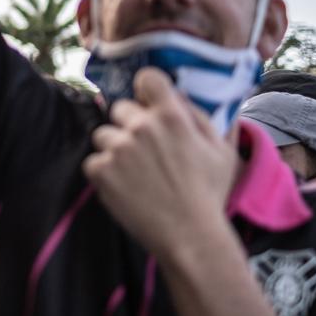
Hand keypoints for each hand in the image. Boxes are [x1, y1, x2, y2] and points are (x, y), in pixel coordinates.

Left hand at [82, 67, 239, 260]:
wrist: (190, 237)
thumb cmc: (210, 195)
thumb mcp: (221, 151)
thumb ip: (202, 117)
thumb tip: (182, 95)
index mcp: (172, 116)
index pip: (147, 77)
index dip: (146, 90)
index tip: (148, 104)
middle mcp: (141, 126)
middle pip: (120, 109)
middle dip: (131, 125)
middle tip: (146, 152)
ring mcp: (118, 148)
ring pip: (104, 135)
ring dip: (115, 149)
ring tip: (136, 173)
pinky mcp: (101, 171)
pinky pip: (93, 161)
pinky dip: (104, 173)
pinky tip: (125, 188)